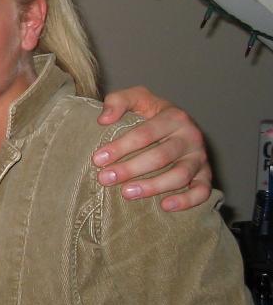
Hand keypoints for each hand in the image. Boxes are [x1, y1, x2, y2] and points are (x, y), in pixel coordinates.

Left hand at [94, 86, 210, 211]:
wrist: (178, 124)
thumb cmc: (151, 113)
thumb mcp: (137, 98)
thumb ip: (118, 101)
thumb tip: (104, 119)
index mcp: (174, 117)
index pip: (145, 134)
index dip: (121, 147)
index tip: (98, 158)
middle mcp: (191, 137)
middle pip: (160, 156)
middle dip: (130, 169)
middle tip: (105, 179)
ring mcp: (200, 158)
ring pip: (180, 175)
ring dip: (153, 186)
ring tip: (126, 193)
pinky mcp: (205, 175)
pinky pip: (202, 191)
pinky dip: (186, 200)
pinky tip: (165, 205)